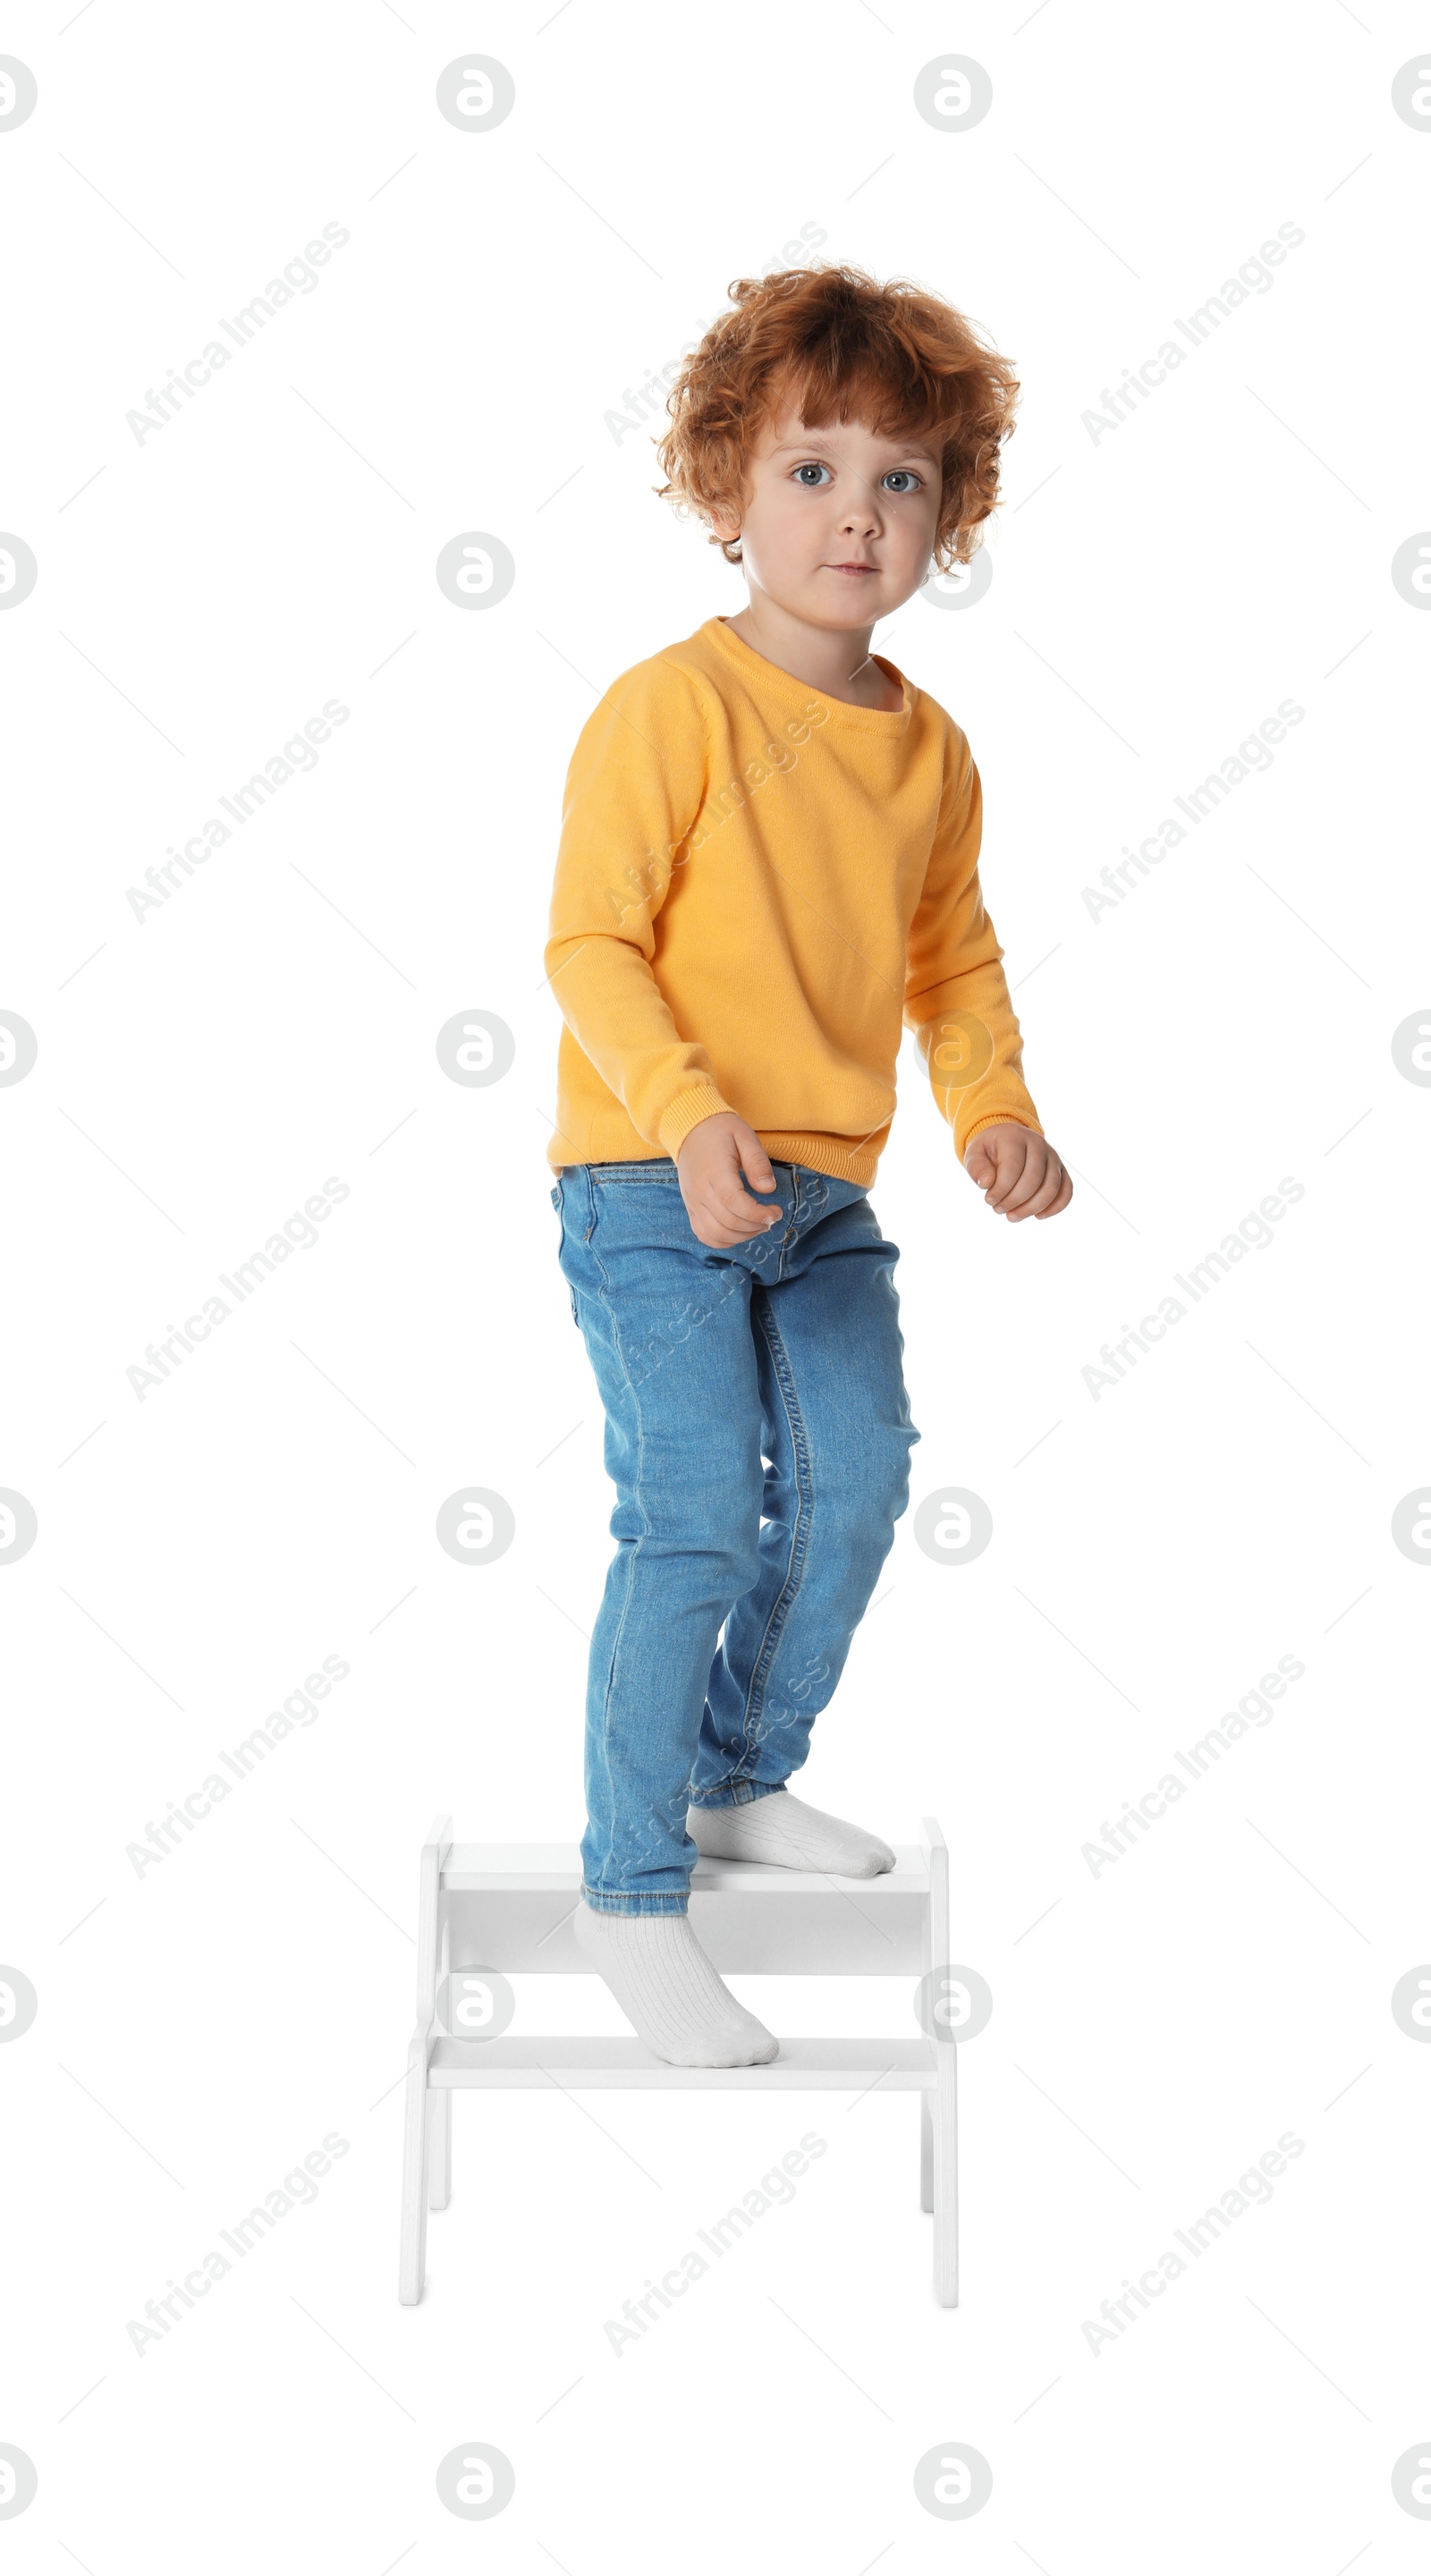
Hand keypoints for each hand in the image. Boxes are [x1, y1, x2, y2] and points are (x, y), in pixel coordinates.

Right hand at [676, 1112, 782, 1248]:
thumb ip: (757, 1162)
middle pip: (727, 1223)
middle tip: (772, 1218)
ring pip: (715, 1234)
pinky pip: (704, 1235)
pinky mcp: (690, 1208)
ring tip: (758, 1225)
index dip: (758, 1214)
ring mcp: (692, 1202)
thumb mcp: (745, 1136)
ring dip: (742, 1237)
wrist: (690, 1129)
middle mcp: (699, 1191)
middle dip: (755, 1226)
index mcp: (714, 1172)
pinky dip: (724, 1240)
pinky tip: (740, 1232)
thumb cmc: (721, 1131)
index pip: (735, 1203)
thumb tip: (768, 1189)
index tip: (775, 1212)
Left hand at [963, 1123, 1071, 1220]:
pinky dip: (1055, 1207)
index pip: (1013, 1168)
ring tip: (1012, 1216)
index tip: (988, 1200)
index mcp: (1015, 1137)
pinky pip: (1067, 1190)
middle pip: (1033, 1180)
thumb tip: (986, 1184)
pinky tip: (1038, 1216)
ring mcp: (1053, 1157)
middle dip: (1014, 1201)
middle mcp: (1039, 1144)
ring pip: (1051, 1188)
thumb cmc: (989, 1151)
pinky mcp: (1061, 1170)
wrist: (1007, 1141)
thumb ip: (976, 1167)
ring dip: (1031, 1208)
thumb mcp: (975, 1154)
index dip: (1001, 1189)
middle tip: (997, 1209)